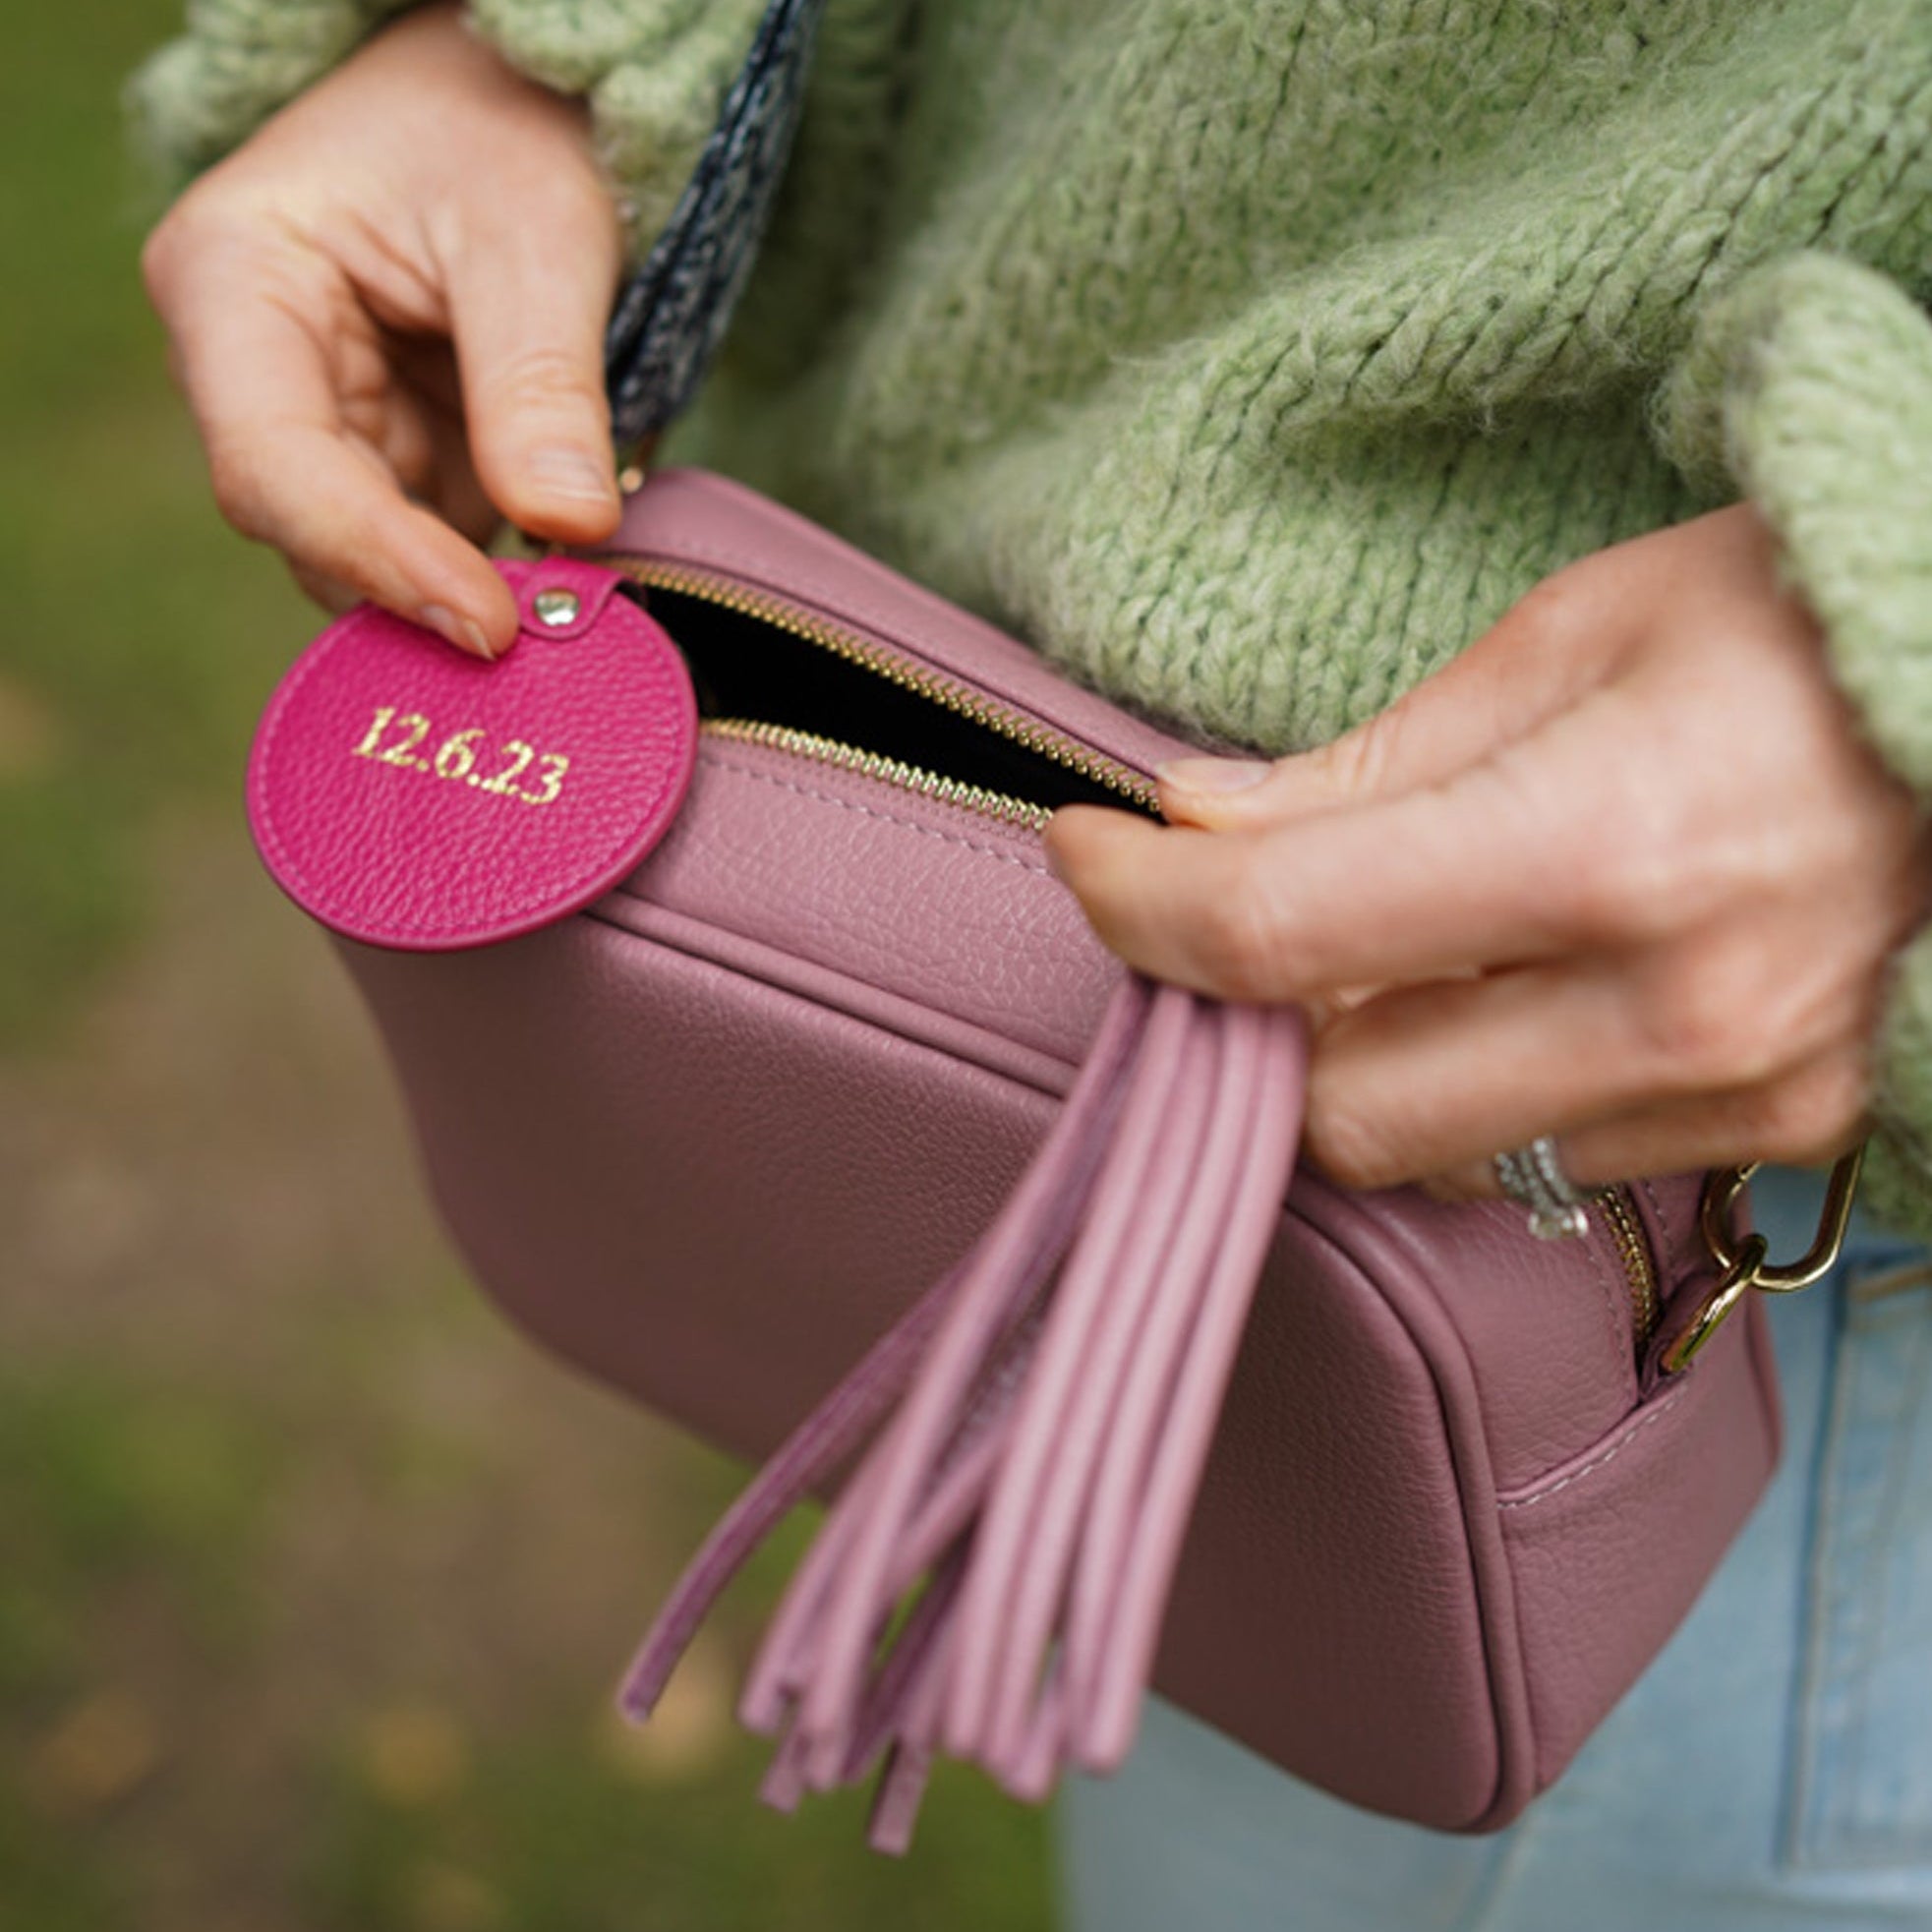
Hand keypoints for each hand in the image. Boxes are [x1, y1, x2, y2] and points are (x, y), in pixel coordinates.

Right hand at [140, 1, 623, 657]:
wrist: (516, 98)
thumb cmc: (502, 125)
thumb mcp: (535, 234)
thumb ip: (542, 383)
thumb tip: (569, 528)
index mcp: (234, 284)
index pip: (276, 467)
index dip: (378, 559)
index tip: (488, 624)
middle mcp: (253, 372)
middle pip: (313, 532)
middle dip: (422, 594)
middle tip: (543, 641)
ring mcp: (327, 422)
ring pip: (375, 556)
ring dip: (464, 593)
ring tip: (566, 616)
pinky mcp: (396, 456)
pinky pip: (435, 542)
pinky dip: (496, 573)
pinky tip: (561, 587)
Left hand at [1042, 506, 1931, 1195]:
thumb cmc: (1812, 618)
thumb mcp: (1580, 633)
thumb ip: (1373, 766)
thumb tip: (1196, 827)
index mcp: (1609, 846)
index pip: (1278, 935)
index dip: (1137, 906)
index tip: (1088, 854)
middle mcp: (1675, 1009)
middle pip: (1340, 1111)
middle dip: (1251, 1027)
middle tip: (1228, 921)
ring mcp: (1737, 1091)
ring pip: (1440, 1158)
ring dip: (1365, 1067)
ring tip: (1384, 946)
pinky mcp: (1777, 1128)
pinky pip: (1551, 1155)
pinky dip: (1482, 1087)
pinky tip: (1510, 986)